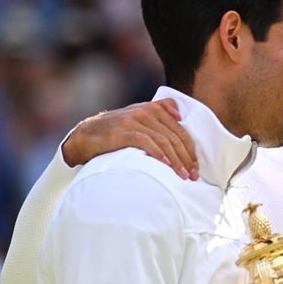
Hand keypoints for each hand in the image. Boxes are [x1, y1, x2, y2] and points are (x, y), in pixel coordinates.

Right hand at [62, 99, 197, 178]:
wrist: (86, 135)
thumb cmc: (115, 131)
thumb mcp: (137, 118)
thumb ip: (157, 115)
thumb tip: (180, 116)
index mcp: (153, 108)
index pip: (180, 129)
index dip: (190, 149)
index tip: (196, 166)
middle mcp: (145, 111)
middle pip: (175, 136)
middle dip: (187, 158)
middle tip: (194, 175)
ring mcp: (134, 120)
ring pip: (164, 141)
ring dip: (176, 160)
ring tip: (184, 175)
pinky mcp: (124, 131)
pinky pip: (147, 142)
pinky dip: (159, 154)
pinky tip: (167, 165)